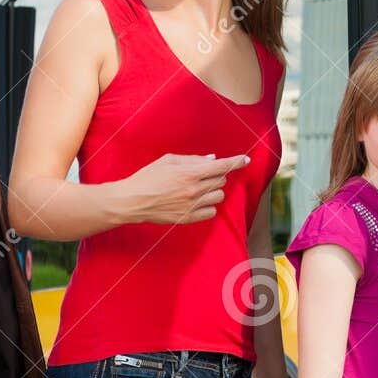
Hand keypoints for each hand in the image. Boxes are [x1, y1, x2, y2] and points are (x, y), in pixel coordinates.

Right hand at [116, 153, 249, 224]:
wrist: (132, 201)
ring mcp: (192, 206)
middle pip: (221, 181)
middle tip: (202, 175)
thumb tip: (211, 159)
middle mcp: (194, 190)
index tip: (245, 159)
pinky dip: (208, 205)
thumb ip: (192, 159)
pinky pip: (211, 212)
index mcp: (190, 173)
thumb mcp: (168, 160)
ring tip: (197, 189)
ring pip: (218, 196)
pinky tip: (196, 201)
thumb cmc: (148, 177)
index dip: (236, 161)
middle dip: (216, 175)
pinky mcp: (189, 218)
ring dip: (213, 190)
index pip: (221, 166)